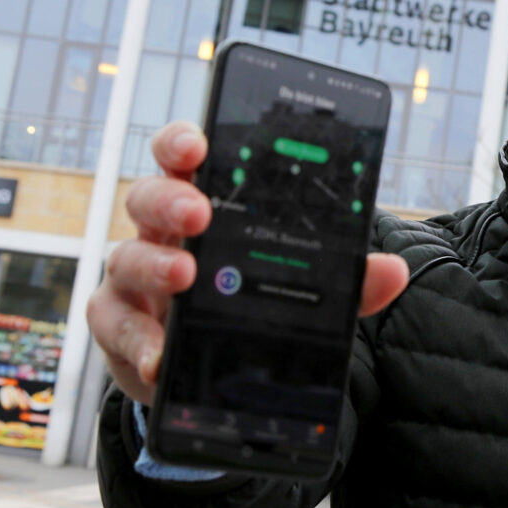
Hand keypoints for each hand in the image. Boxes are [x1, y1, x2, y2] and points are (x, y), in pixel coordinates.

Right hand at [86, 120, 408, 405]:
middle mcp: (161, 231)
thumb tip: (392, 272)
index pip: (184, 157)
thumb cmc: (246, 299)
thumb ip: (343, 280)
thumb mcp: (297, 287)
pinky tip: (158, 355)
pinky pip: (115, 325)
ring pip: (126, 255)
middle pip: (147, 195)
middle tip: (199, 214)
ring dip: (155, 264)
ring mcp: (133, 276)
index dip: (183, 142)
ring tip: (185, 277)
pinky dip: (137, 341)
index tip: (199, 144)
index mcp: (204, 204)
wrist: (207, 364)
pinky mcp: (118, 324)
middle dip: (171, 198)